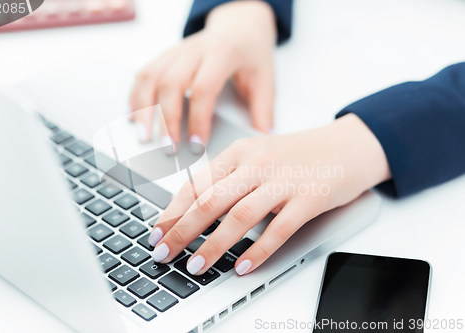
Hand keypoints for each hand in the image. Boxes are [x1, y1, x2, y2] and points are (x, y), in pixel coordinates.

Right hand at [129, 1, 276, 148]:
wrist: (240, 25)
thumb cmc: (251, 52)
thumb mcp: (265, 77)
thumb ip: (263, 108)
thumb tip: (262, 137)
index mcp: (222, 54)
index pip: (203, 88)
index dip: (198, 119)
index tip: (196, 144)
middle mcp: (195, 50)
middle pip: (171, 83)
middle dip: (166, 119)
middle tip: (168, 148)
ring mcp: (177, 51)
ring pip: (151, 77)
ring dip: (143, 109)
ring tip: (143, 136)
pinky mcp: (166, 55)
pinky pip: (144, 73)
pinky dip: (136, 96)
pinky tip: (134, 116)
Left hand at [147, 114, 390, 274]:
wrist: (346, 145)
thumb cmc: (296, 155)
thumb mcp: (257, 157)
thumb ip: (229, 179)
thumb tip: (195, 211)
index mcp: (240, 152)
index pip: (198, 183)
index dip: (173, 210)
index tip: (157, 232)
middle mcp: (257, 164)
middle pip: (211, 200)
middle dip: (182, 230)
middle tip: (164, 252)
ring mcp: (283, 181)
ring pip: (240, 216)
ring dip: (214, 244)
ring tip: (196, 265)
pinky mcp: (308, 199)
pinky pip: (279, 229)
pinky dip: (258, 250)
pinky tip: (242, 266)